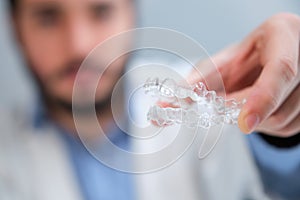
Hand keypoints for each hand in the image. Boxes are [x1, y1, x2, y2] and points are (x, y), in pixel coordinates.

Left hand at [188, 13, 299, 136]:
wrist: (279, 51)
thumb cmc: (256, 50)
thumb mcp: (231, 56)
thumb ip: (206, 75)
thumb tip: (176, 98)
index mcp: (284, 37)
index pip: (281, 70)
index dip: (262, 98)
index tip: (244, 122)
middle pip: (279, 105)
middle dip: (243, 112)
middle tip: (220, 106)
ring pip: (281, 121)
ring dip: (251, 120)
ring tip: (241, 101)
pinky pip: (286, 128)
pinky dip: (263, 124)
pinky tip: (256, 108)